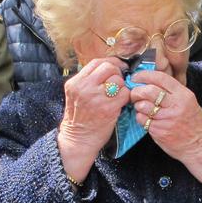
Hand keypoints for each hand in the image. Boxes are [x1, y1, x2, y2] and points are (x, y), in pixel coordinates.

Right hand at [58, 57, 128, 181]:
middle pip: (108, 68)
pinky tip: (121, 104)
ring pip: (118, 80)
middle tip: (118, 83)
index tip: (118, 68)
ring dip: (122, 87)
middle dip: (117, 74)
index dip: (111, 63)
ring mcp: (96, 98)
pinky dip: (126, 98)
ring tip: (117, 96)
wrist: (78, 140)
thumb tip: (111, 68)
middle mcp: (84, 88)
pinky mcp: (108, 108)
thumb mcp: (77, 95)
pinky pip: (125, 94)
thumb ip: (89, 81)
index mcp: (75, 83)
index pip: (96, 62)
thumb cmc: (80, 118)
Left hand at [130, 70, 201, 183]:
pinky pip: (142, 120)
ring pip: (142, 106)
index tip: (137, 77)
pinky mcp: (159, 131)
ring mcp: (166, 119)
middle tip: (135, 93)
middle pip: (148, 91)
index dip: (145, 75)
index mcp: (183, 95)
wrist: (201, 146)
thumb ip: (171, 92)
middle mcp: (175, 106)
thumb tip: (149, 82)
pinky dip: (140, 117)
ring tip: (141, 107)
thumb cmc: (194, 123)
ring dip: (138, 105)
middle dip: (137, 91)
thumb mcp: (188, 102)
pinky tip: (146, 118)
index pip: (160, 78)